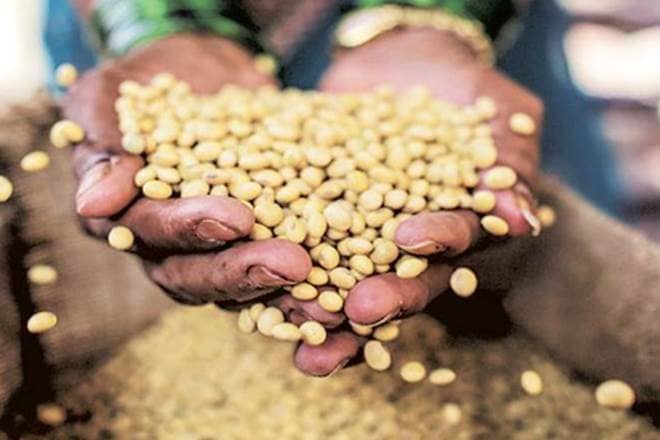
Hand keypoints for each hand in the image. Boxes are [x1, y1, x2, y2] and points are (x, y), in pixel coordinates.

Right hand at [62, 33, 311, 304]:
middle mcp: (169, 248)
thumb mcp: (109, 99)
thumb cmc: (143, 85)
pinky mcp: (257, 243)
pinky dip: (313, 283)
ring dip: (286, 294)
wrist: (199, 77)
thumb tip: (96, 204)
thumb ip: (102, 146)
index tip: (236, 217)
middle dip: (247, 270)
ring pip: (244, 287)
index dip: (192, 229)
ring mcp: (215, 252)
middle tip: (294, 264)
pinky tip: (347, 287)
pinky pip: (282, 274)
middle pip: (201, 274)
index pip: (153, 233)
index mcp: (126, 218)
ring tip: (330, 298)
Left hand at [292, 27, 543, 374]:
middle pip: (398, 279)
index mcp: (457, 226)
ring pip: (345, 283)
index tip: (413, 236)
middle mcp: (407, 246)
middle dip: (382, 299)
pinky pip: (295, 245)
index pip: (453, 243)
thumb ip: (506, 161)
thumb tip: (521, 219)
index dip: (438, 243)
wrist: (401, 64)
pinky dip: (279, 265)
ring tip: (308, 348)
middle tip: (359, 310)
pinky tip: (255, 278)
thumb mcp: (495, 113)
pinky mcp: (314, 217)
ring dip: (329, 315)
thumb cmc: (461, 89)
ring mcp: (358, 235)